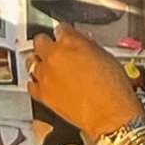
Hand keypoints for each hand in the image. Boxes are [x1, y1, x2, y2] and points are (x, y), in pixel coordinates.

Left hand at [27, 24, 144, 142]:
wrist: (110, 115)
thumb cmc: (113, 89)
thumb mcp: (105, 56)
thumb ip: (86, 45)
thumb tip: (80, 44)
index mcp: (70, 41)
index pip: (61, 28)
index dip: (65, 33)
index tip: (65, 36)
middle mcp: (54, 55)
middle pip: (40, 41)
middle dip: (47, 44)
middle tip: (53, 49)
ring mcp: (46, 75)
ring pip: (32, 61)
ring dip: (39, 62)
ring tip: (46, 66)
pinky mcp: (42, 94)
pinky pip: (31, 84)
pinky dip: (36, 82)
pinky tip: (42, 83)